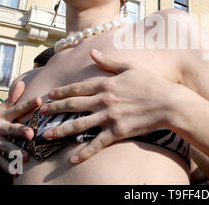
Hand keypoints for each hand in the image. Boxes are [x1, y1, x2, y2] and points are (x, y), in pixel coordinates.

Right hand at [0, 81, 41, 177]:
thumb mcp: (0, 111)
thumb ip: (12, 99)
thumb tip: (21, 82)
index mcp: (2, 116)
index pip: (16, 109)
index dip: (28, 104)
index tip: (39, 100)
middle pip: (10, 129)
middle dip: (20, 131)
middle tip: (31, 134)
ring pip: (5, 147)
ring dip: (16, 152)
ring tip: (27, 157)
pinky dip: (7, 167)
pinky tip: (16, 171)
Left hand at [40, 49, 178, 164]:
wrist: (168, 103)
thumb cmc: (151, 83)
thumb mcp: (130, 67)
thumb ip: (109, 62)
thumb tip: (92, 51)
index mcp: (106, 83)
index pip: (78, 87)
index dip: (61, 91)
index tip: (49, 95)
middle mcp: (104, 100)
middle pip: (73, 105)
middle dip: (54, 109)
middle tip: (39, 113)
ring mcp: (109, 117)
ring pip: (79, 125)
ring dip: (61, 130)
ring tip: (46, 135)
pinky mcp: (117, 131)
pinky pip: (97, 143)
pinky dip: (85, 152)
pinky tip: (73, 158)